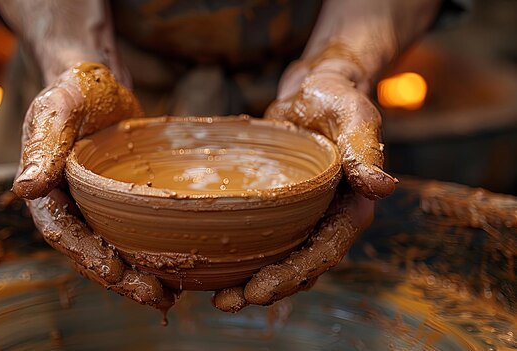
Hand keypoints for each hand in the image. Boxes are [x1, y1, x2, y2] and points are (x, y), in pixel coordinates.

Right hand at [13, 62, 173, 308]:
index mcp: (46, 191)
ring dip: (138, 275)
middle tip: (156, 296)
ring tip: (169, 295)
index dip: (86, 255)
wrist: (99, 82)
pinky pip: (132, 233)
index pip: (62, 232)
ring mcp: (95, 207)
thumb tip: (25, 187)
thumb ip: (44, 143)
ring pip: (113, 250)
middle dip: (120, 279)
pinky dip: (150, 252)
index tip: (115, 272)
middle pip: (90, 252)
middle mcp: (69, 206)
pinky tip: (178, 265)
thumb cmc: (73, 89)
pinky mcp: (119, 203)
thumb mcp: (58, 107)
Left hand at [212, 57, 395, 311]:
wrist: (313, 91)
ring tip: (217, 298)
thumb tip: (382, 187)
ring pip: (279, 260)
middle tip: (227, 303)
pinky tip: (213, 264)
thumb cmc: (337, 100)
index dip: (293, 276)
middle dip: (265, 289)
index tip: (259, 291)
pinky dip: (241, 256)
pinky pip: (261, 239)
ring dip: (249, 282)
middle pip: (298, 267)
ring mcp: (301, 218)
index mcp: (349, 209)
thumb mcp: (354, 117)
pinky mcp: (278, 210)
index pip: (324, 252)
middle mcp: (326, 220)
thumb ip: (365, 151)